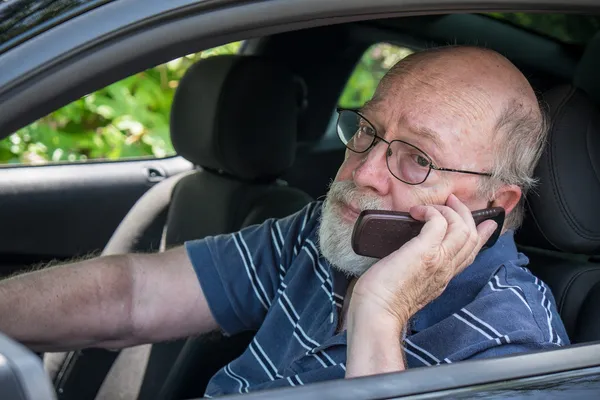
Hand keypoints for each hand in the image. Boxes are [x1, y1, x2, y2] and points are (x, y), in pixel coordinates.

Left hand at [349, 194, 497, 326]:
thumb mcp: (409, 287)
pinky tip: (416, 212)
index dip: (481, 237)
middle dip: (466, 215)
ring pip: (462, 228)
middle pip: (471, 238)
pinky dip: (430, 211)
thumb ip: (418, 274)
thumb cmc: (381, 303)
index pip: (470, 256)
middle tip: (454, 202)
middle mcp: (446, 270)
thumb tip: (409, 257)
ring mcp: (439, 259)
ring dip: (451, 211)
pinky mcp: (425, 251)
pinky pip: (439, 221)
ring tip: (436, 205)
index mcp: (443, 279)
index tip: (487, 224)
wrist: (376, 314)